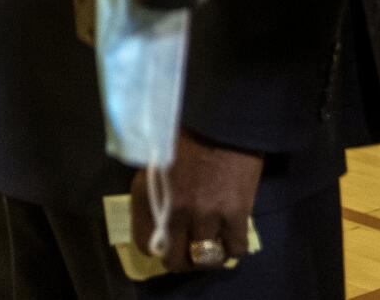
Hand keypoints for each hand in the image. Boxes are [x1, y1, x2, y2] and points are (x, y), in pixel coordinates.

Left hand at [131, 132, 263, 271]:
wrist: (220, 119)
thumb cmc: (184, 136)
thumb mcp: (154, 164)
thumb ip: (154, 196)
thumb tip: (159, 224)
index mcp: (148, 195)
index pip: (144, 244)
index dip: (156, 249)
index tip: (167, 244)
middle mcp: (174, 210)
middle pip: (177, 261)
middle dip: (183, 260)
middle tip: (191, 250)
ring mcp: (206, 214)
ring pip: (205, 259)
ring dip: (208, 256)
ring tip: (212, 245)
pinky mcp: (235, 213)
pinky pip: (234, 250)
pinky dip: (233, 249)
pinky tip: (230, 238)